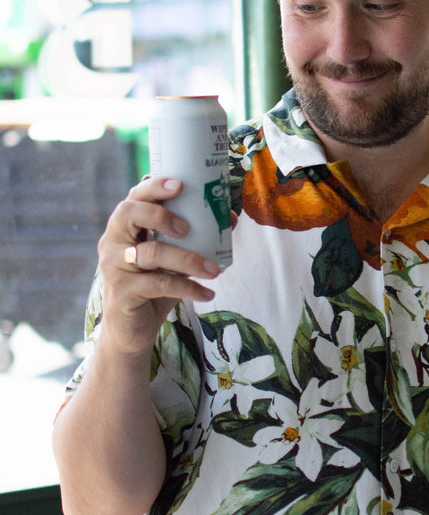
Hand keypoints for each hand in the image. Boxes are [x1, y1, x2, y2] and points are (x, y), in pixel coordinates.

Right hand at [97, 176, 222, 355]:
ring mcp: (114, 267)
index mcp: (124, 228)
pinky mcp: (122, 292)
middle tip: (187, 228)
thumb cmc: (153, 287)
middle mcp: (113, 242)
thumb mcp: (172, 261)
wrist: (130, 330)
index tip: (180, 184)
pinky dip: (188, 287)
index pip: (134, 197)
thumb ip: (192, 240)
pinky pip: (160, 284)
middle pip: (129, 214)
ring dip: (188, 259)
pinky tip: (207, 293)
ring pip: (152, 252)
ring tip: (214, 269)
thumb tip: (229, 217)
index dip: (154, 187)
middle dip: (161, 214)